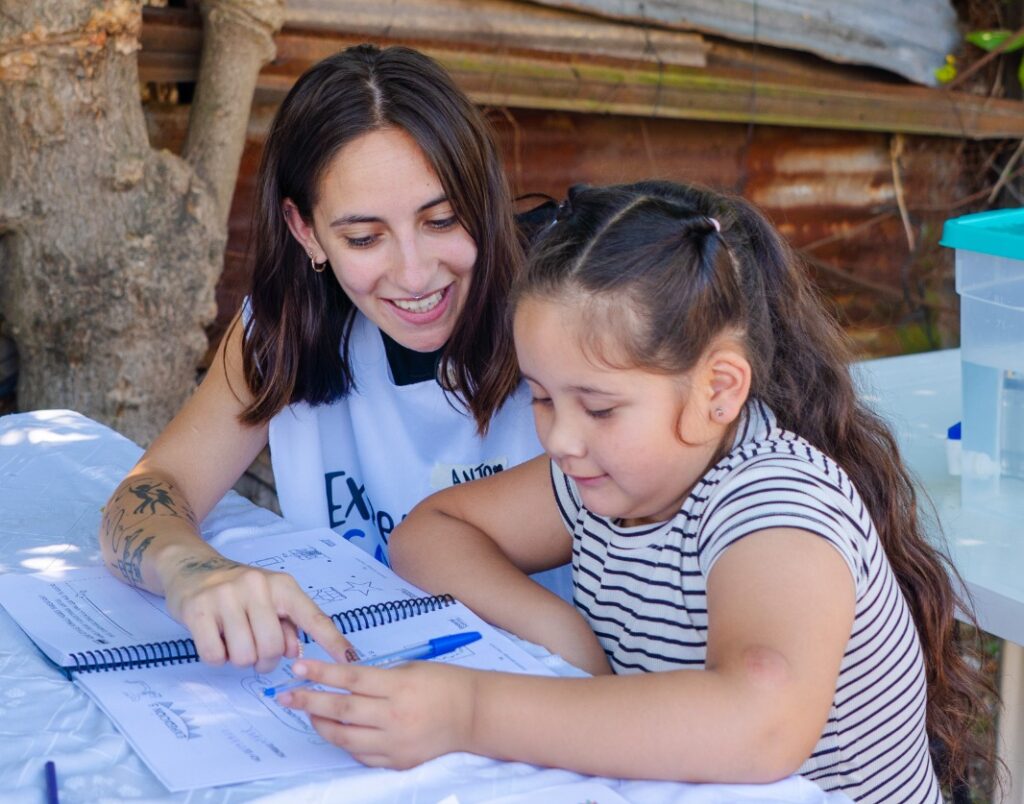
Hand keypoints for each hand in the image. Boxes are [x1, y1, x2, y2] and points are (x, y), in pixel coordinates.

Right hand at [162, 554, 354, 671]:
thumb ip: (288, 624)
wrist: (190, 566)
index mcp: (282, 585)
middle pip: (272, 648)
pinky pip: (215, 656)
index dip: (333, 642)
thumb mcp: (269, 600)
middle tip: (255, 653)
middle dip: (265, 661)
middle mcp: (257, 586)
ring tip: (233, 641)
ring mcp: (226, 596)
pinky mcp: (198, 609)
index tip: (351, 661)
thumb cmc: (238, 590)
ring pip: (244, 655)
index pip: (313, 617)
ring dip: (240, 660)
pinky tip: (215, 639)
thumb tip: (295, 652)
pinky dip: (217, 658)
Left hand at [278, 659, 475, 768]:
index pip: (350, 678)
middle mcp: (395, 716)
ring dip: (322, 724)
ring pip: (346, 737)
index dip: (321, 673)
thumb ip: (377, 679)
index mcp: (399, 686)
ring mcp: (395, 743)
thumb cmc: (444, 683)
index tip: (299, 669)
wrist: (473, 714)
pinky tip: (336, 731)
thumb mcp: (410, 669)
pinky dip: (345, 742)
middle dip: (309, 701)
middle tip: (286, 695)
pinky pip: (361, 754)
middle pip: (342, 709)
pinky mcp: (398, 762)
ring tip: (308, 713)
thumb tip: (342, 683)